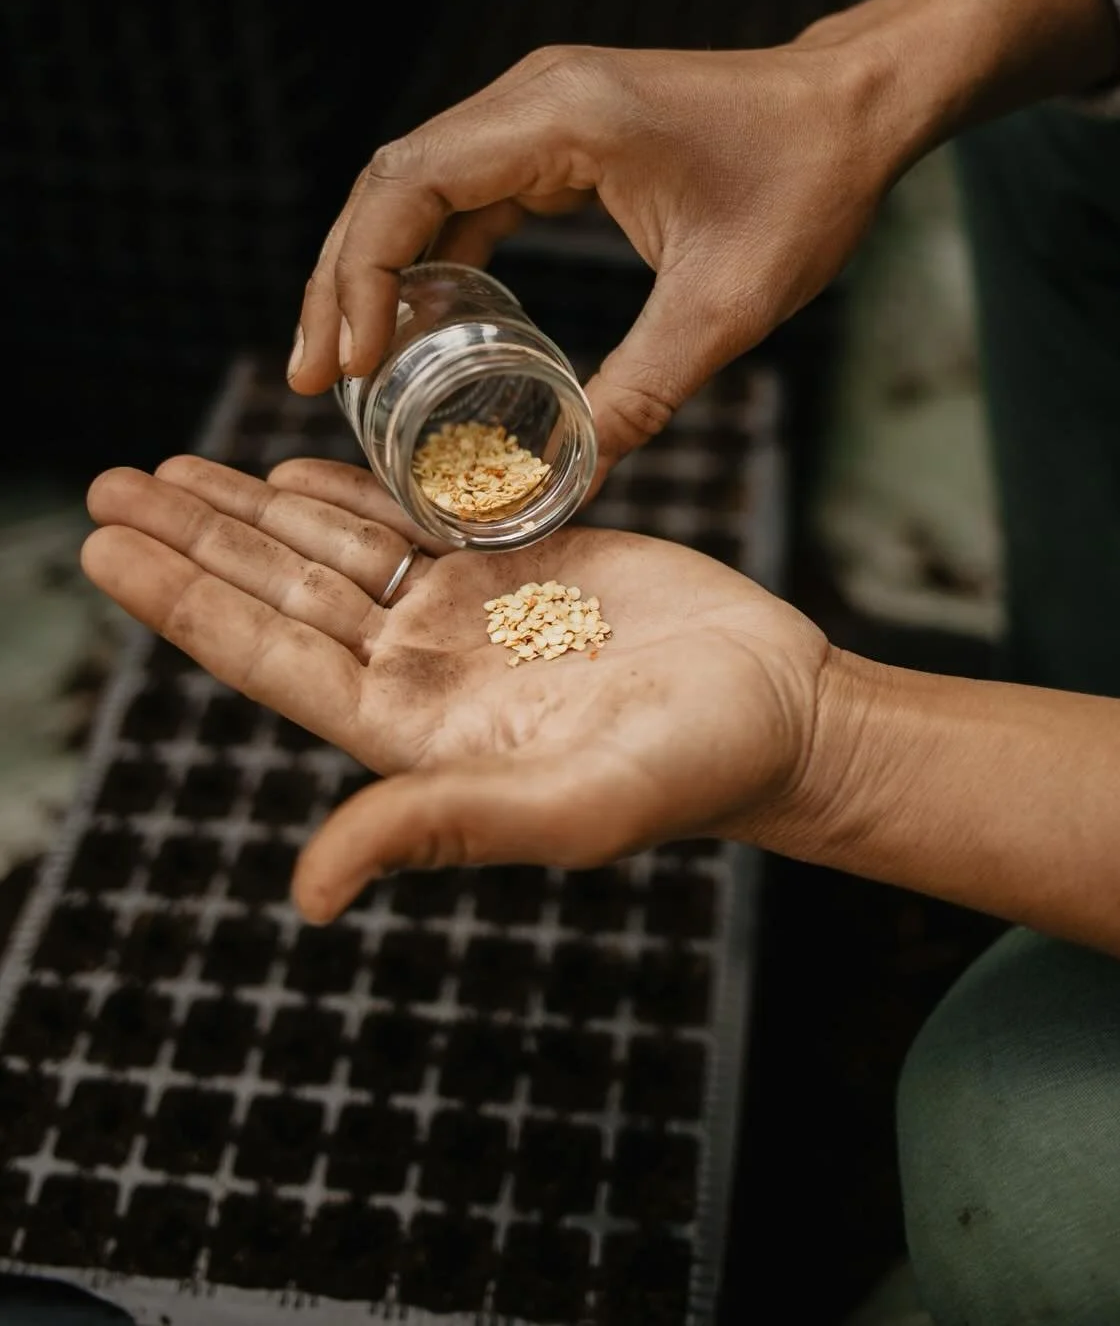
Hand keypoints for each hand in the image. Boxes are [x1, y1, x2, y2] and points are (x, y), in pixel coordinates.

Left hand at [81, 456, 828, 921]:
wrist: (775, 709)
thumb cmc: (688, 772)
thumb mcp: (571, 807)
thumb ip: (443, 826)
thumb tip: (310, 889)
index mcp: (411, 728)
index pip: (268, 655)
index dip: (182, 603)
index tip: (103, 548)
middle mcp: (420, 668)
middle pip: (278, 591)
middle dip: (190, 540)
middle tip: (109, 483)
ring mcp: (465, 613)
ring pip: (330, 550)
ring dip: (247, 509)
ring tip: (170, 471)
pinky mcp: (518, 563)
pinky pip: (409, 520)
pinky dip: (343, 492)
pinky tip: (286, 473)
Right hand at [287, 0, 1119, 479]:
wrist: (858, 109)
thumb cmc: (806, 184)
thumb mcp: (726, 305)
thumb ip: (642, 391)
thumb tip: (570, 480)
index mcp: (557, 115)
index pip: (409, 185)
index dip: (358, 275)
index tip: (342, 363)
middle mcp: (532, 98)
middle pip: (391, 184)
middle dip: (342, 280)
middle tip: (312, 378)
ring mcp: (542, 111)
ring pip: (420, 187)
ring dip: (379, 268)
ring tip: (346, 363)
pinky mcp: (561, 136)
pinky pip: (470, 192)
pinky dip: (435, 256)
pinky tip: (421, 324)